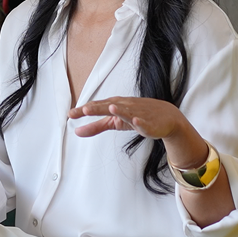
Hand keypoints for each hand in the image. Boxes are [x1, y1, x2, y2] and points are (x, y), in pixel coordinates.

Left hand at [68, 97, 186, 140]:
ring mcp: (138, 114)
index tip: (70, 114)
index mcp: (115, 105)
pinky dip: (140, 121)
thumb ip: (95, 127)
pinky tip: (135, 121)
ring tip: (110, 108)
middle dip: (97, 108)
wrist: (167, 117)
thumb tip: (77, 131)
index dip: (84, 110)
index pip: (97, 106)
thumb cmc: (137, 116)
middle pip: (109, 106)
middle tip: (84, 110)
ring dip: (119, 110)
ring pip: (127, 111)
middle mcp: (124, 106)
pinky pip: (144, 122)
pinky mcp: (149, 123)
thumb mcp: (114, 122)